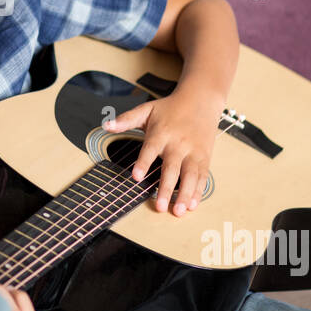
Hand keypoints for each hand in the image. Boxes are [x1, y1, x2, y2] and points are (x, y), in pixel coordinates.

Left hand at [104, 84, 223, 215]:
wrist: (201, 99)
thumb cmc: (171, 107)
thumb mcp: (147, 109)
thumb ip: (126, 119)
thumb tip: (106, 125)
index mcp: (162, 133)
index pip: (150, 149)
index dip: (143, 163)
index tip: (136, 177)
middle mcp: (178, 144)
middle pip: (172, 168)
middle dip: (166, 188)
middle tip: (159, 206)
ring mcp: (193, 152)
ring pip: (190, 176)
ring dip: (184, 194)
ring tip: (178, 211)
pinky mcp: (204, 157)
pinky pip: (202, 177)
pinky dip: (198, 191)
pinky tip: (192, 204)